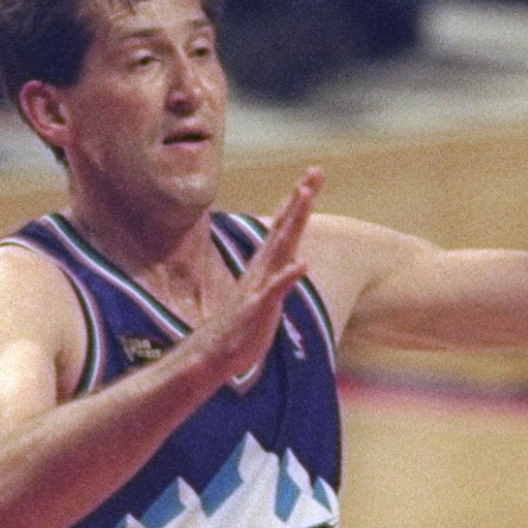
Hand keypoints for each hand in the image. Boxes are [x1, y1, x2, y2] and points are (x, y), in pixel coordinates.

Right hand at [191, 169, 322, 375]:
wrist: (213, 355)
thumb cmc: (242, 328)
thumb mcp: (267, 297)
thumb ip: (280, 276)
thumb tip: (295, 260)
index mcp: (265, 266)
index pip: (285, 227)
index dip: (299, 202)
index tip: (312, 176)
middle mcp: (262, 269)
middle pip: (284, 227)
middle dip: (300, 199)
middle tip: (314, 171)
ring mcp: (259, 287)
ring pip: (279, 248)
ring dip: (292, 222)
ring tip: (304, 197)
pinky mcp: (258, 310)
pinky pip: (275, 291)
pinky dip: (288, 276)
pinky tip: (302, 264)